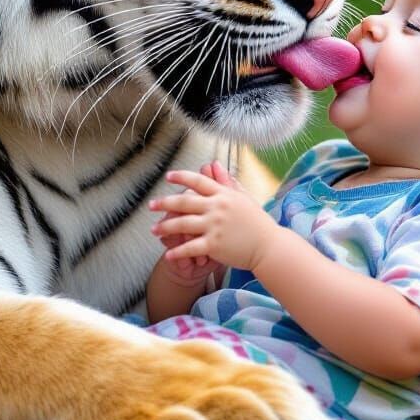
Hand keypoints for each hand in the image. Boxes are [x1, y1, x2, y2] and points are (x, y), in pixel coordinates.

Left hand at [150, 162, 278, 270]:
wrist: (268, 246)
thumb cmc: (257, 222)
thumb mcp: (243, 197)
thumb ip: (227, 181)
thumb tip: (214, 164)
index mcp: (223, 194)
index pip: (198, 181)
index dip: (181, 177)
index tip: (168, 176)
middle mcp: (217, 208)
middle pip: (184, 202)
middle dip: (164, 203)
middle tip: (151, 205)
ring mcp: (214, 226)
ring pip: (182, 224)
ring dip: (165, 227)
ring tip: (154, 230)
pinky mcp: (214, 245)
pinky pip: (190, 248)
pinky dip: (177, 251)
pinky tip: (167, 254)